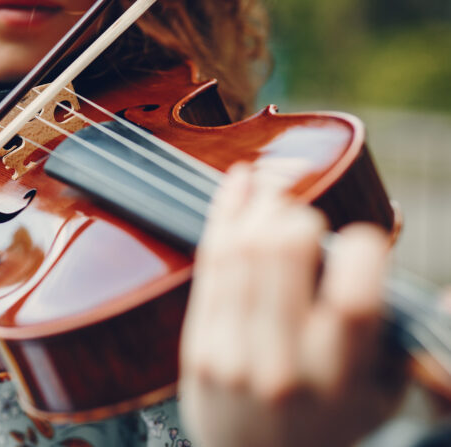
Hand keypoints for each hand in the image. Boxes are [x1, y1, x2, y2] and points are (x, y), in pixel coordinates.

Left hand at [179, 164, 404, 446]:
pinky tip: (240, 182)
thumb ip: (390, 334)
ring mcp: (232, 353)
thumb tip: (404, 265)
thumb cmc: (327, 422)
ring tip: (277, 179)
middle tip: (308, 209)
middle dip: (300, 213)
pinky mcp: (198, 344)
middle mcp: (282, 363)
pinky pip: (210, 264)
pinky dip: (225, 215)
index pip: (354, 297)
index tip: (362, 239)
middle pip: (285, 254)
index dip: (363, 249)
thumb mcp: (378, 394)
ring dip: (262, 203)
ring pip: (243, 250)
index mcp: (338, 377)